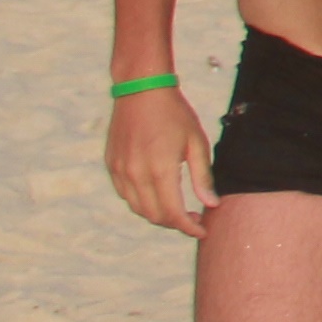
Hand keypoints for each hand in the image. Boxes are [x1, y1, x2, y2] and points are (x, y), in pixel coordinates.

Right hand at [106, 83, 211, 233]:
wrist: (141, 90)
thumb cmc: (175, 114)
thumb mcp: (197, 143)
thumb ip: (202, 177)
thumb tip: (211, 204)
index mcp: (160, 170)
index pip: (172, 213)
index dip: (188, 227)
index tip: (202, 230)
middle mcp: (135, 174)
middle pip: (154, 216)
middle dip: (175, 223)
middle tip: (194, 219)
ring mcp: (120, 170)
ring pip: (137, 208)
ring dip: (158, 215)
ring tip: (178, 208)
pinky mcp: (111, 165)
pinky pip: (125, 194)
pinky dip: (142, 202)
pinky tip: (158, 194)